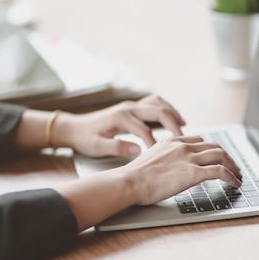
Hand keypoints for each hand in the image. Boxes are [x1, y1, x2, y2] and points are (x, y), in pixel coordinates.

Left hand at [54, 95, 185, 156]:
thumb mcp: (97, 147)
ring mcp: (131, 105)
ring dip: (172, 113)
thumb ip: (117, 147)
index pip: (144, 130)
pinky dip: (166, 109)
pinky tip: (173, 118)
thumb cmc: (85, 138)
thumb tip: (137, 150)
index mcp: (120, 118)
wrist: (75, 127)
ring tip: (183, 125)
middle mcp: (128, 108)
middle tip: (183, 138)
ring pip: (158, 103)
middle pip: (158, 111)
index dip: (154, 143)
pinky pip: (154, 103)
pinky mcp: (132, 107)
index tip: (162, 156)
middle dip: (172, 124)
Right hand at [117, 135, 241, 204]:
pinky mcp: (193, 173)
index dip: (211, 149)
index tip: (216, 157)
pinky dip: (231, 177)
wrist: (130, 182)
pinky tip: (235, 183)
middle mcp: (182, 146)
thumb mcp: (149, 160)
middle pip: (214, 146)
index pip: (199, 141)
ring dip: (233, 166)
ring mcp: (189, 158)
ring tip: (238, 176)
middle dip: (227, 157)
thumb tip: (167, 170)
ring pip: (221, 156)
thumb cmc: (134, 177)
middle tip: (233, 167)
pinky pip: (220, 171)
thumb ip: (163, 159)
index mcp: (172, 141)